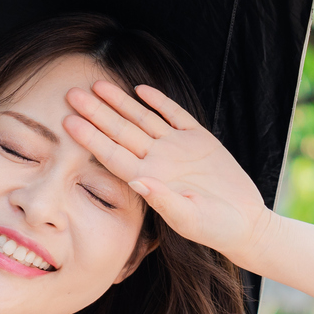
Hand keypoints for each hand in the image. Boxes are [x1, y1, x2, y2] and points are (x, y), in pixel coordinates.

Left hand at [64, 80, 273, 265]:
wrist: (244, 223)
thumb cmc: (215, 228)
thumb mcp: (189, 219)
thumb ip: (164, 201)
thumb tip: (139, 182)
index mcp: (149, 180)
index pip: (112, 155)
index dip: (90, 138)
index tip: (69, 122)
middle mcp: (158, 161)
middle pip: (121, 132)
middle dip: (97, 113)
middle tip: (72, 94)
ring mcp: (177, 148)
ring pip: (142, 119)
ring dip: (121, 102)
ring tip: (98, 85)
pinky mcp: (199, 139)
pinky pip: (175, 115)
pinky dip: (159, 101)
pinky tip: (140, 89)